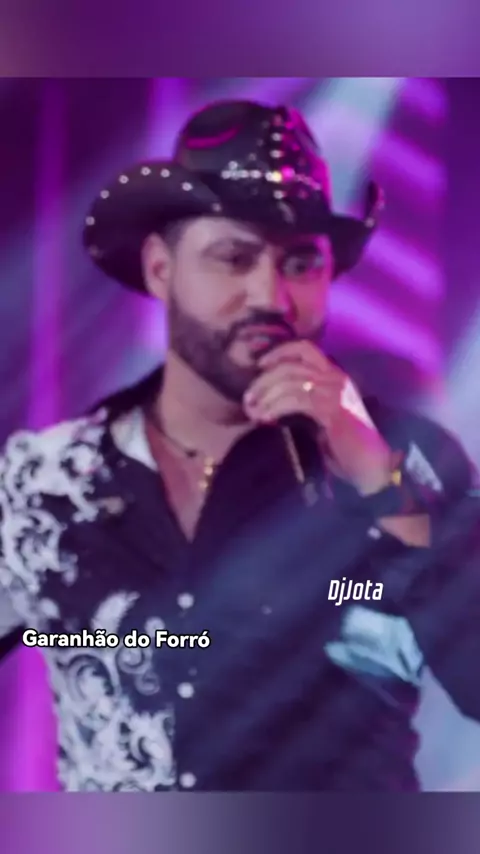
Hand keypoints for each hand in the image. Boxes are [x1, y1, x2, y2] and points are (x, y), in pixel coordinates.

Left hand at [243, 340, 393, 494]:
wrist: (370, 464)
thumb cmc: (345, 444)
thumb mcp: (323, 415)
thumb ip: (304, 401)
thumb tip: (271, 399)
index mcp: (335, 376)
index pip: (306, 349)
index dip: (280, 352)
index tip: (260, 364)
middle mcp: (336, 378)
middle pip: (291, 365)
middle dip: (264, 380)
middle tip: (248, 398)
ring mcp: (336, 392)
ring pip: (291, 381)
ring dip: (267, 395)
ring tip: (254, 411)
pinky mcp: (332, 409)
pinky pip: (297, 400)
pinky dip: (277, 407)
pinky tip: (267, 418)